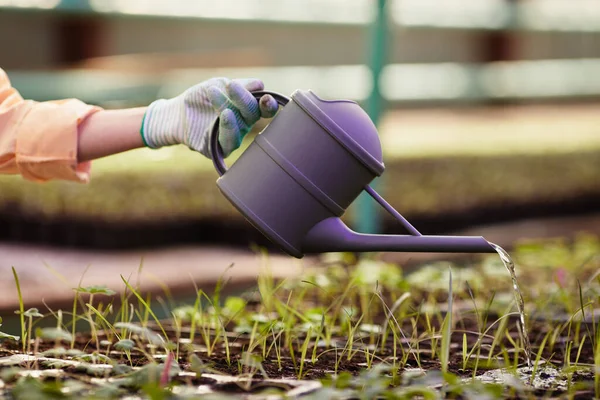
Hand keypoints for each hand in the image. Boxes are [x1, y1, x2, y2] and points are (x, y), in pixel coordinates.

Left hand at [141, 77, 278, 157]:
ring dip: (235, 111)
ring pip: (242, 127)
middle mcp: (244, 124)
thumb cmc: (201, 98)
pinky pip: (229, 141)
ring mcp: (233, 137)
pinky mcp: (220, 149)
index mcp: (247, 109)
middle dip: (245, 99)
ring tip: (220, 98)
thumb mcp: (219, 85)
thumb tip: (260, 85)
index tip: (266, 97)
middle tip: (231, 85)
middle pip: (253, 114)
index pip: (263, 108)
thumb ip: (240, 86)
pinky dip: (229, 127)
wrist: (176, 112)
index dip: (268, 104)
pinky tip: (225, 114)